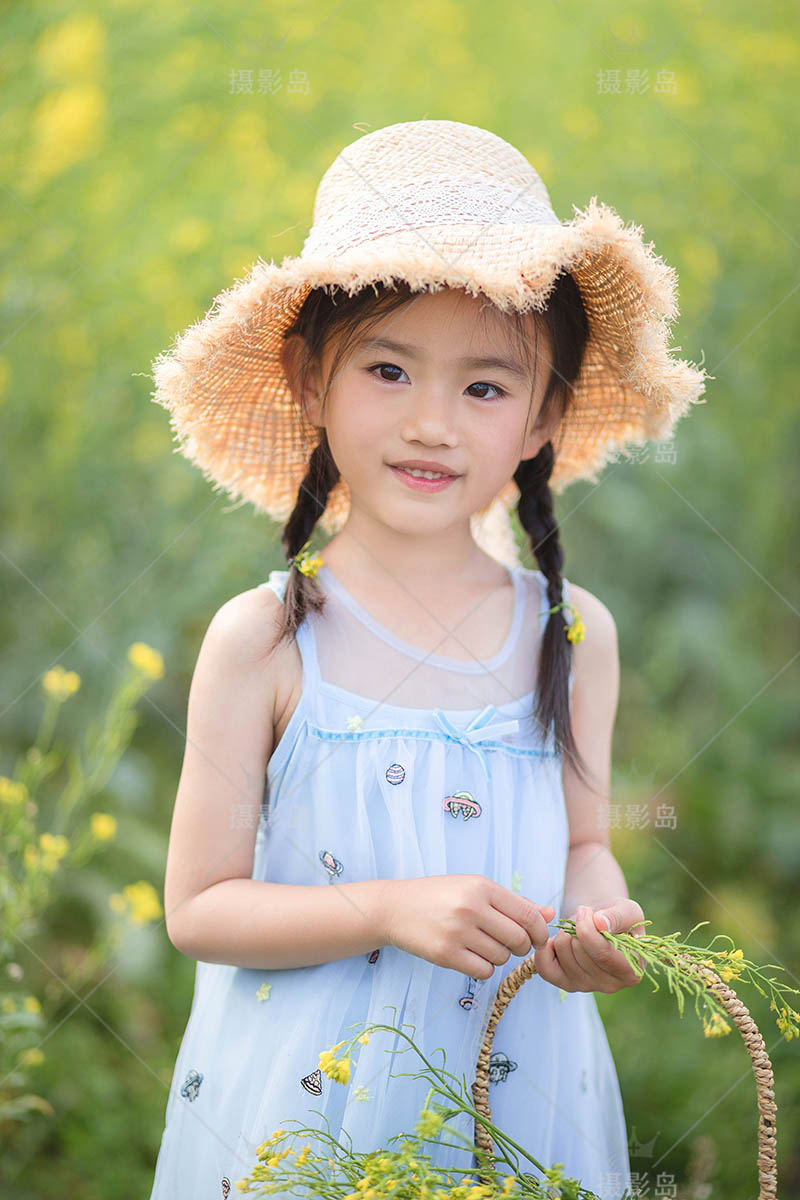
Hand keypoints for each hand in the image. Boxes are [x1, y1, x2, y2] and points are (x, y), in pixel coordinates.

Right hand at [382, 874, 554, 979]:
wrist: (394, 907)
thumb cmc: (440, 895)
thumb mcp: (475, 888)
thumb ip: (514, 902)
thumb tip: (550, 915)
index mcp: (482, 887)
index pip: (528, 915)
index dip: (540, 931)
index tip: (538, 938)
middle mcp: (471, 907)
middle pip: (519, 939)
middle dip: (521, 947)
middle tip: (508, 943)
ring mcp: (457, 932)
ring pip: (501, 957)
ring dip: (498, 956)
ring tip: (481, 945)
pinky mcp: (445, 954)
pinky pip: (483, 971)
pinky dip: (483, 968)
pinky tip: (470, 956)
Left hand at [533, 897, 646, 993]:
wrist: (600, 923)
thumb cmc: (616, 917)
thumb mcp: (627, 910)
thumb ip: (618, 916)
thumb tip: (600, 923)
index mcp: (630, 971)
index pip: (603, 954)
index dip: (588, 929)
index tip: (585, 910)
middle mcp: (611, 985)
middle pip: (580, 952)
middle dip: (576, 927)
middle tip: (584, 919)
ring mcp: (587, 987)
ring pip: (563, 954)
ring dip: (565, 933)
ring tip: (576, 928)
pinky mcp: (567, 984)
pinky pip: (546, 968)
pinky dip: (546, 948)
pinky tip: (556, 940)